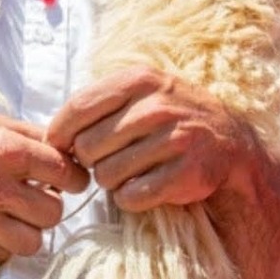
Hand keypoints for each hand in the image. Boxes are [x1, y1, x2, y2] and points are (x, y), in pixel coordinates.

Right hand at [0, 109, 89, 263]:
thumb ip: (27, 134)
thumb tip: (63, 147)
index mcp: (8, 150)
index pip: (67, 173)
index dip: (73, 177)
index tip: (67, 179)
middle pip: (54, 213)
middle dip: (50, 205)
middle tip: (36, 197)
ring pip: (33, 242)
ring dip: (28, 230)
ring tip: (15, 216)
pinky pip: (2, 255)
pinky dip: (2, 245)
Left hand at [45, 66, 255, 213]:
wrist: (229, 143)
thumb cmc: (168, 118)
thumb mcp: (140, 92)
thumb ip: (97, 105)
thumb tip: (49, 136)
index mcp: (140, 79)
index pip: (77, 108)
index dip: (59, 133)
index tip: (59, 146)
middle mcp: (157, 106)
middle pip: (87, 147)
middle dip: (91, 160)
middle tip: (110, 158)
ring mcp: (175, 139)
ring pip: (106, 175)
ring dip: (112, 181)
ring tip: (132, 170)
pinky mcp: (186, 174)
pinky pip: (131, 197)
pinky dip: (131, 198)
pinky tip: (146, 185)